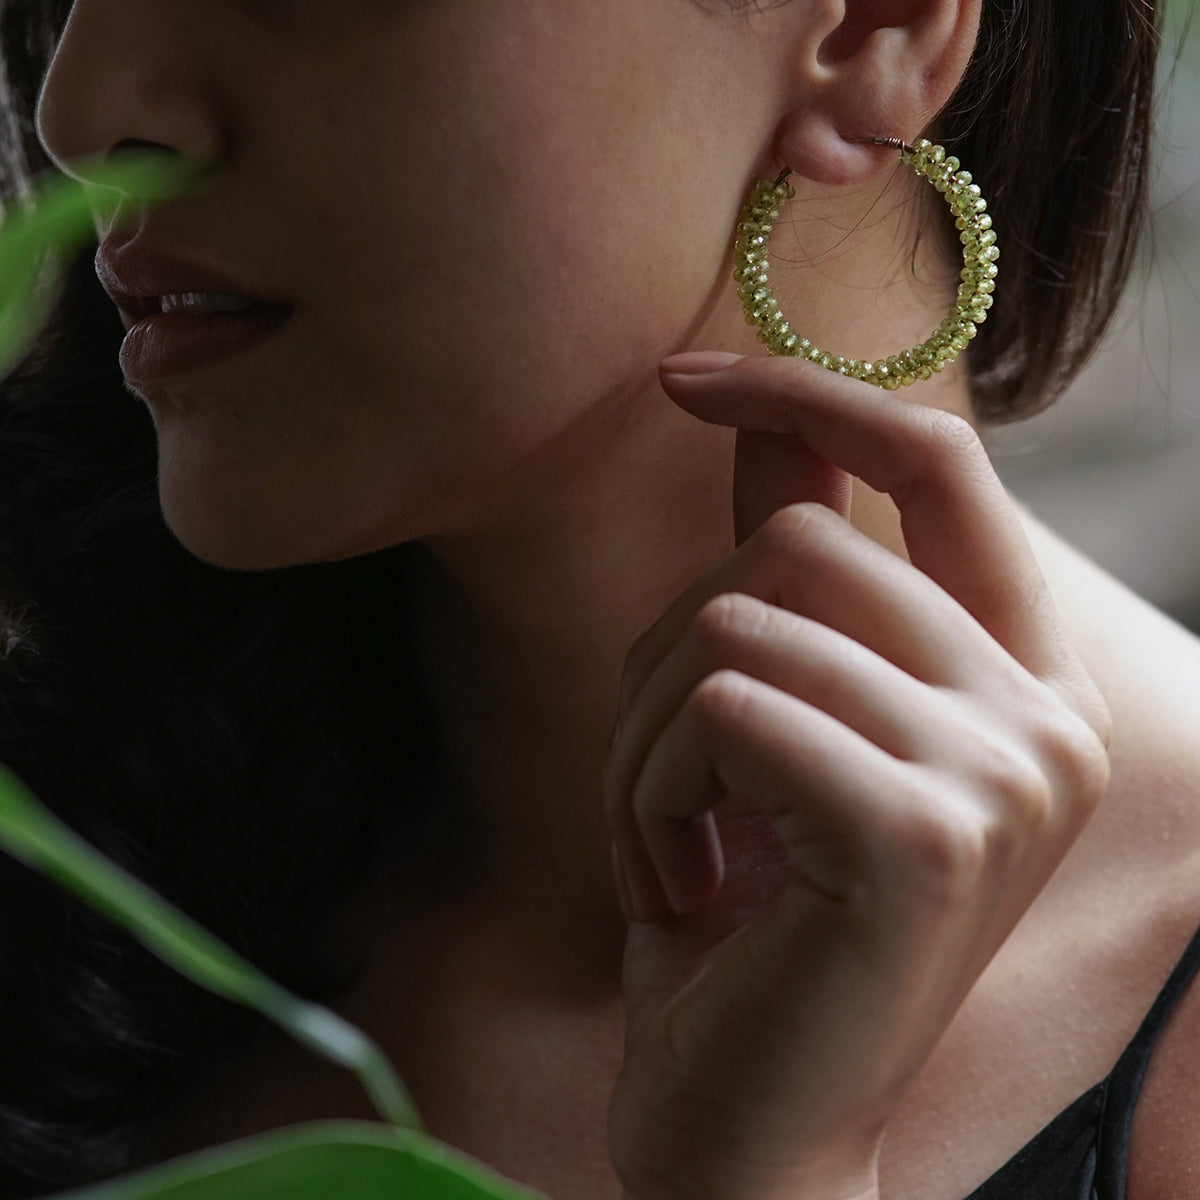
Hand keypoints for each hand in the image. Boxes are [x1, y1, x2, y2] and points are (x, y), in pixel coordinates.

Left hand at [603, 354, 1111, 1199]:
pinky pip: (717, 710)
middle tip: (656, 779)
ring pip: (734, 624)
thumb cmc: (754, 926)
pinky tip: (681, 886)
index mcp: (1022, 682)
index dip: (807, 396)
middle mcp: (1045, 720)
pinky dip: (647, 792)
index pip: (939, 461)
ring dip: (642, 737)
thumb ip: (785, 580)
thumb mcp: (773, 733)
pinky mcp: (922, 834)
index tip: (682, 380)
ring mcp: (1002, 775)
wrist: (755, 1129)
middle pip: (796, 546)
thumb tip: (758, 429)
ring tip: (666, 844)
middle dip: (667, 655)